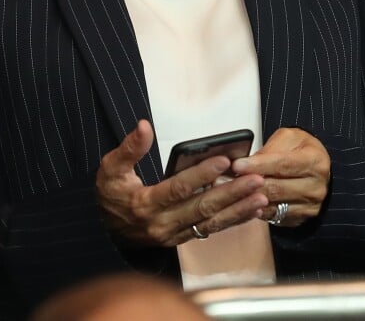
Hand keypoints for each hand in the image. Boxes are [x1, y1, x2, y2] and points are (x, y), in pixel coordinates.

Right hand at [96, 120, 268, 246]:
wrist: (103, 231)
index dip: (202, 175)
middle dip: (231, 193)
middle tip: (255, 179)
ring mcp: (174, 234)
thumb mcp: (110, 168)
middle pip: (202, 207)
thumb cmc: (109, 195)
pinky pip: (211, 230)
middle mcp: (162, 223)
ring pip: (211, 222)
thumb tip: (144, 125)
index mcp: (146, 204)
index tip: (224, 161)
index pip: (179, 188)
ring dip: (238, 210)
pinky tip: (250, 210)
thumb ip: (129, 148)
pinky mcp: (181, 239)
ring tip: (261, 196)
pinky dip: (232, 220)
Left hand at [232, 127, 329, 226]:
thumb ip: (270, 148)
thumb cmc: (301, 150)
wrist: (316, 168)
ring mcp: (310, 206)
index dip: (258, 166)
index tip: (237, 165)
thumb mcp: (288, 138)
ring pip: (273, 205)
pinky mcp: (301, 219)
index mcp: (315, 161)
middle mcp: (316, 187)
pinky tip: (244, 201)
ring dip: (249, 199)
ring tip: (230, 190)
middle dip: (249, 184)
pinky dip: (257, 209)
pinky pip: (274, 217)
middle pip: (277, 188)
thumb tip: (248, 161)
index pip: (283, 164)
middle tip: (226, 178)